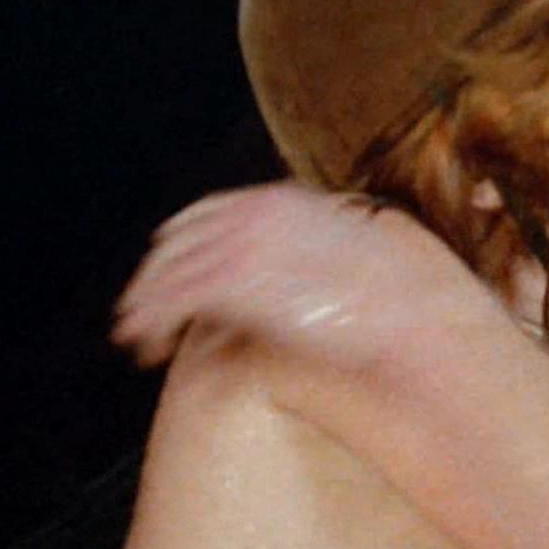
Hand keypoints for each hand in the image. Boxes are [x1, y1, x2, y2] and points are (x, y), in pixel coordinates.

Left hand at [113, 182, 493, 369]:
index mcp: (284, 201)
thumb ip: (317, 252)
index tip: (177, 272)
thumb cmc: (398, 299)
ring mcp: (242, 244)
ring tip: (138, 335)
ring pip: (167, 270)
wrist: (410, 313)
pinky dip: (152, 323)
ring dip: (146, 303)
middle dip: (156, 274)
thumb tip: (303, 275)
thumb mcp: (356, 257)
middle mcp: (255, 214)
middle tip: (143, 308)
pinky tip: (151, 346)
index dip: (186, 245)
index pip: (210, 212)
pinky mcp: (233, 283)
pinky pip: (171, 300)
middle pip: (178, 239)